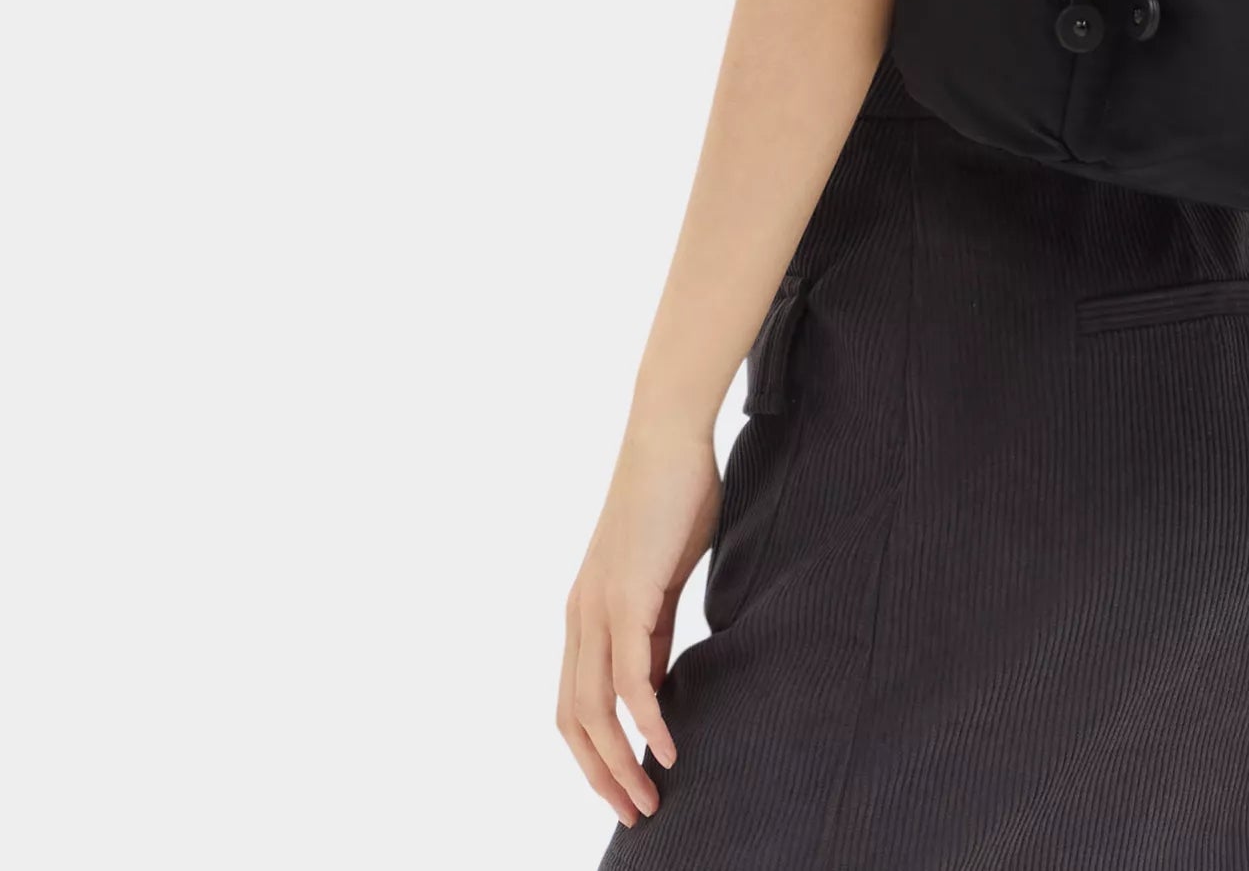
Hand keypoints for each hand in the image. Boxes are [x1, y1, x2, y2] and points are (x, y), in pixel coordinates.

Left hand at [558, 423, 721, 825]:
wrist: (669, 434)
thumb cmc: (675, 493)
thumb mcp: (665, 575)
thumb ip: (658, 624)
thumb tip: (664, 675)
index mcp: (587, 612)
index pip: (575, 704)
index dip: (595, 754)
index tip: (626, 787)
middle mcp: (581, 615)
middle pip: (572, 721)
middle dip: (600, 775)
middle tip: (635, 813)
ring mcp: (599, 606)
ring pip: (594, 710)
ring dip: (619, 762)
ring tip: (650, 798)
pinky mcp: (627, 594)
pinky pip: (628, 677)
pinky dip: (645, 720)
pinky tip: (667, 746)